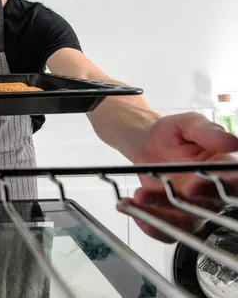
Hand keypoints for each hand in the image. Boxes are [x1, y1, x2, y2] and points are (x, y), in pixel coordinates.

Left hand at [121, 112, 237, 242]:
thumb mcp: (189, 124)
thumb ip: (208, 132)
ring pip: (184, 224)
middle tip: (163, 195)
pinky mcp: (172, 217)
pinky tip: (130, 207)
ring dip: (160, 216)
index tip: (192, 186)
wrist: (148, 142)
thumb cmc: (174, 133)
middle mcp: (212, 194)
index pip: (233, 185)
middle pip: (208, 208)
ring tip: (138, 197)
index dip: (219, 189)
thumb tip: (234, 142)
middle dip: (186, 207)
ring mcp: (192, 208)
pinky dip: (148, 225)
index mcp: (224, 171)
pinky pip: (166, 232)